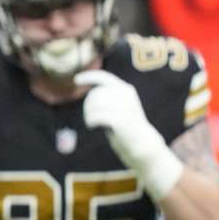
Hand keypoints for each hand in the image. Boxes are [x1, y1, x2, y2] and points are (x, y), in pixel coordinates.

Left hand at [75, 70, 183, 199]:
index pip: (104, 77)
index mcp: (125, 89)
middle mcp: (125, 95)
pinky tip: (93, 126)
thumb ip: (108, 98)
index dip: (89, 77)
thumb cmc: (126, 125)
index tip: (76, 79)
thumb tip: (91, 95)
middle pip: (94, 94)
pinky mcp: (119, 119)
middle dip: (87, 105)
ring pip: (93, 105)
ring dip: (88, 114)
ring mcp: (123, 106)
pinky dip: (90, 121)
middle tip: (91, 117)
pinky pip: (95, 116)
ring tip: (92, 122)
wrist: (142, 143)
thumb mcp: (118, 107)